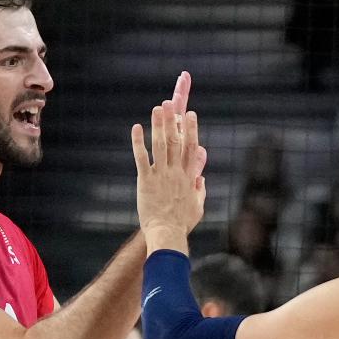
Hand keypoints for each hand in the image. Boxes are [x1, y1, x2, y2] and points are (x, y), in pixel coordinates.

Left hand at [132, 73, 206, 249]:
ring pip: (161, 145)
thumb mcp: (198, 208)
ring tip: (157, 108)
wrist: (167, 233)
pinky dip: (139, 142)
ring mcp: (161, 175)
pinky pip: (142, 158)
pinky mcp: (146, 181)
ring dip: (159, 125)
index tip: (191, 115)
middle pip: (176, 142)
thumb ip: (200, 191)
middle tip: (170, 104)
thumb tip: (201, 179)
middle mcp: (176, 173)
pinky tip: (137, 128)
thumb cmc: (182, 224)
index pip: (192, 149)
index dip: (192, 130)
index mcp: (189, 178)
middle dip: (174, 121)